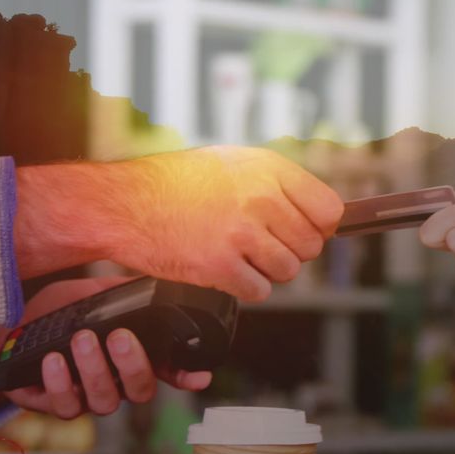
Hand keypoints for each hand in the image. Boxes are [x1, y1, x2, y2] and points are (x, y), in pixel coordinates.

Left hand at [0, 277, 210, 417]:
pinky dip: (60, 382)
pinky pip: (65, 405)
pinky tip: (53, 360)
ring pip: (105, 400)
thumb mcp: (87, 295)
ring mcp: (87, 397)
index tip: (199, 375)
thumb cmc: (53, 315)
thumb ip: (116, 292)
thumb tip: (148, 279)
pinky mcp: (56, 406)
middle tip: (119, 337)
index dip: (186, 375)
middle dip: (133, 365)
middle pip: (141, 390)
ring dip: (94, 369)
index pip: (167, 370)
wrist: (6, 333)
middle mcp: (115, 382)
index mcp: (129, 356)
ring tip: (81, 339)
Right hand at [15, 146, 343, 300]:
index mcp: (268, 169)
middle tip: (259, 244)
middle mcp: (260, 198)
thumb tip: (321, 214)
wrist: (125, 203)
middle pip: (310, 246)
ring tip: (238, 254)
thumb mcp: (231, 163)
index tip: (306, 231)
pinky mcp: (220, 265)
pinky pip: (259, 291)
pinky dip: (244, 287)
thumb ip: (276, 184)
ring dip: (266, 270)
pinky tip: (223, 268)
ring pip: (288, 271)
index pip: (329, 210)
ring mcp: (241, 233)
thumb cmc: (175, 182)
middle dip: (288, 250)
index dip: (318, 227)